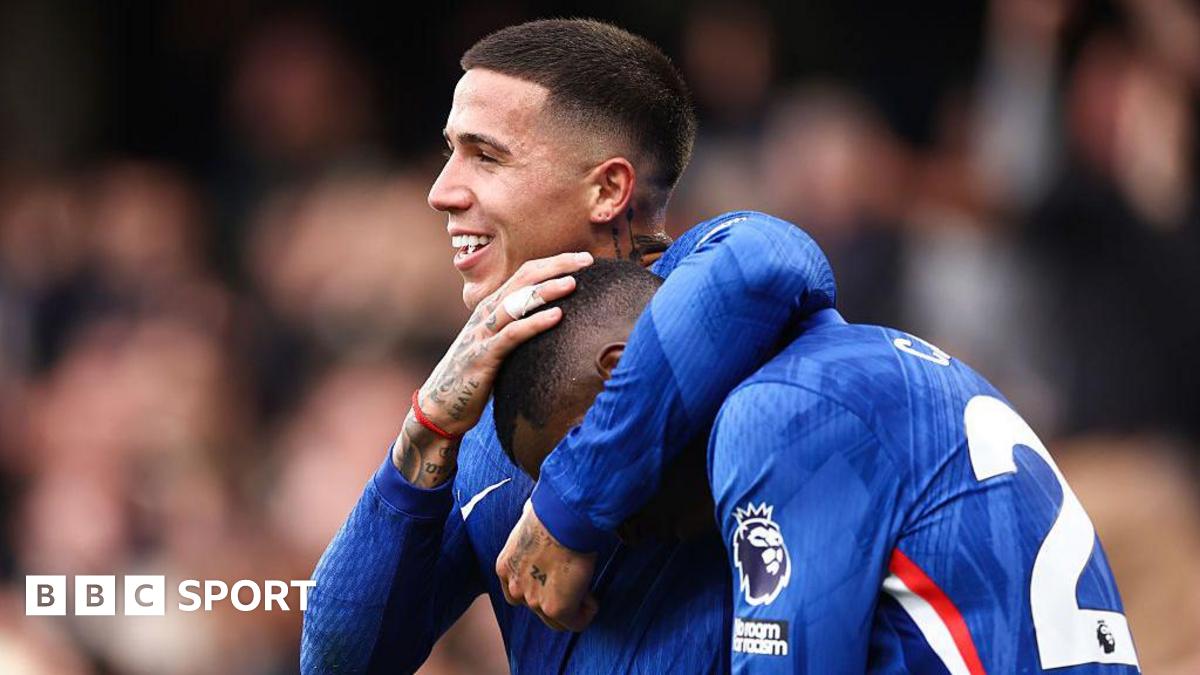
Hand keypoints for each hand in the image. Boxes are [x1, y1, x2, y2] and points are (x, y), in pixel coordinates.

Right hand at [394, 252, 592, 485]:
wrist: (442, 407)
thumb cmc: (476, 376)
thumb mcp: (499, 345)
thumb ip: (519, 329)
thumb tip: (556, 322)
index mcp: (492, 307)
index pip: (525, 273)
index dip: (554, 262)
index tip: (584, 259)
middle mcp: (486, 314)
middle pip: (523, 279)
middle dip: (556, 266)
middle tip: (587, 260)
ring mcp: (482, 334)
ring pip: (516, 302)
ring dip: (546, 290)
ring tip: (573, 282)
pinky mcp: (482, 357)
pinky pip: (512, 335)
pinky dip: (534, 323)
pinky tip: (556, 316)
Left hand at [497, 499, 598, 631]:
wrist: (562, 519)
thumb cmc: (550, 512)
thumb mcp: (528, 518)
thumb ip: (529, 527)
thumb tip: (532, 509)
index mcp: (505, 566)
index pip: (517, 591)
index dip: (539, 588)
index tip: (557, 577)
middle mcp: (515, 586)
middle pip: (536, 608)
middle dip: (556, 599)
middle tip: (575, 584)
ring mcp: (534, 601)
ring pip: (555, 620)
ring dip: (572, 607)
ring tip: (586, 592)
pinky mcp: (556, 608)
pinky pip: (575, 623)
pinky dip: (586, 613)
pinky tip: (593, 599)